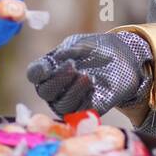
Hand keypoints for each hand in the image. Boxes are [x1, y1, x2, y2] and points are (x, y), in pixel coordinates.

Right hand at [26, 32, 148, 114]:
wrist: (120, 59)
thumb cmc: (96, 49)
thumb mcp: (82, 44)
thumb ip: (71, 49)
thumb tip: (61, 56)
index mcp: (48, 69)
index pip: (34, 74)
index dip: (37, 72)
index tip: (46, 67)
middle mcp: (54, 88)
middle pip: (45, 91)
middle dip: (57, 79)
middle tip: (72, 66)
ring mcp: (68, 100)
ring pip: (62, 105)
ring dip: (73, 91)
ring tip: (87, 76)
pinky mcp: (85, 110)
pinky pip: (80, 112)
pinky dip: (85, 99)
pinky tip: (94, 86)